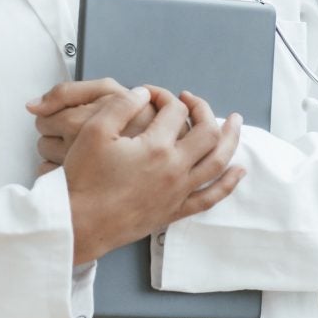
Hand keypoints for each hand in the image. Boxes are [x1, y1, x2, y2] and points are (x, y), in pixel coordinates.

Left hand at [27, 78, 164, 175]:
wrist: (167, 156)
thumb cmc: (138, 120)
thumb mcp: (107, 90)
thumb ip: (69, 90)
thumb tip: (32, 104)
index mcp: (80, 123)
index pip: (44, 119)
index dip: (55, 117)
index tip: (70, 119)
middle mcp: (76, 151)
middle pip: (43, 143)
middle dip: (55, 138)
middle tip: (76, 136)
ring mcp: (80, 175)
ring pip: (47, 166)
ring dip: (58, 158)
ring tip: (80, 153)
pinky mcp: (84, 193)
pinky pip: (56, 186)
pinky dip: (61, 180)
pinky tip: (78, 173)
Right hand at [60, 87, 244, 264]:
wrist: (79, 224)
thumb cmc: (84, 179)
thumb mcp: (95, 131)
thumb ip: (121, 105)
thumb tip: (143, 94)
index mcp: (157, 146)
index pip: (174, 110)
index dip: (164, 95)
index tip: (149, 94)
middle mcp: (175, 169)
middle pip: (207, 132)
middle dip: (203, 109)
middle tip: (192, 99)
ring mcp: (178, 192)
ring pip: (218, 162)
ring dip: (230, 139)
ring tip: (236, 122)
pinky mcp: (174, 211)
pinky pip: (210, 197)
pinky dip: (228, 183)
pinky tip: (238, 171)